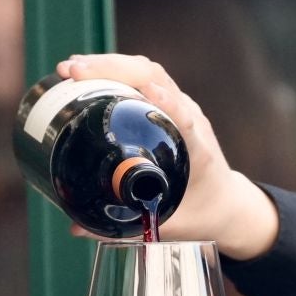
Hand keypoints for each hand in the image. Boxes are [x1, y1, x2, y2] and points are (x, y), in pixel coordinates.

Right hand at [57, 53, 280, 259]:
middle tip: (73, 74)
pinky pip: (143, 77)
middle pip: (156, 80)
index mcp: (197, 150)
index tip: (147, 93)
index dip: (167, 103)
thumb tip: (76, 230)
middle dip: (113, 70)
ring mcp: (180, 107)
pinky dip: (114, 70)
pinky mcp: (169, 104)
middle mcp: (190, 119)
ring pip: (147, 72)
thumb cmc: (200, 213)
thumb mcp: (167, 225)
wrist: (225, 203)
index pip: (185, 119)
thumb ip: (125, 229)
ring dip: (109, 64)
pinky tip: (86, 72)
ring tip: (71, 69)